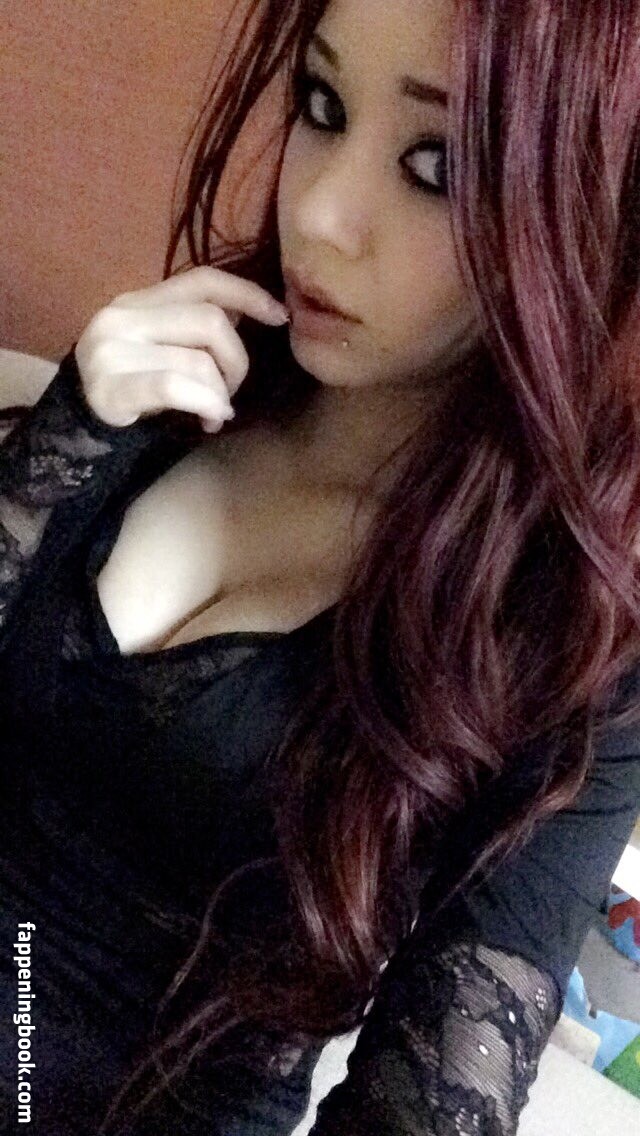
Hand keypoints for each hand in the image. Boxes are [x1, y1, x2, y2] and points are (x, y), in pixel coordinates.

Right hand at [74, 266, 288, 432]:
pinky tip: (210, 418)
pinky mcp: (112, 387)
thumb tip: (250, 312)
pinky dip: (205, 403)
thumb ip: (192, 325)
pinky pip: (176, 387)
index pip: (203, 280)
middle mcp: (123, 316)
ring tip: (215, 414)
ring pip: (199, 361)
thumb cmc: (131, 384)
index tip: (280, 317)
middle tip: (232, 392)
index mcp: (139, 300)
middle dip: (236, 361)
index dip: (247, 294)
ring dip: (220, 394)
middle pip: (210, 322)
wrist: (78, 424)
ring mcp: (113, 350)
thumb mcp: (159, 345)